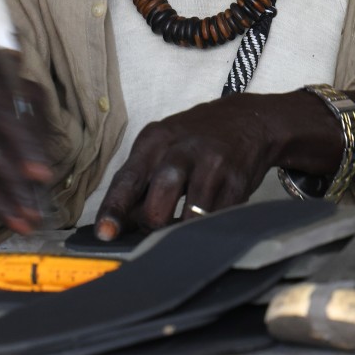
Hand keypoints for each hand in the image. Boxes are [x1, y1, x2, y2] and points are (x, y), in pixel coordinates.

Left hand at [94, 93, 316, 238]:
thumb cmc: (196, 139)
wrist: (249, 120)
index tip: (105, 233)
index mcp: (155, 140)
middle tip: (155, 227)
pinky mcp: (237, 183)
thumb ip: (141, 180)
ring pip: (187, 218)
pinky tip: (207, 215)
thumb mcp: (163, 145)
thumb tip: (118, 223)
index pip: (127, 179)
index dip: (114, 210)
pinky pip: (215, 219)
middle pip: (156, 206)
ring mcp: (212, 166)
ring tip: (181, 225)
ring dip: (181, 231)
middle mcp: (182, 151)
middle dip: (152, 226)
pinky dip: (207, 226)